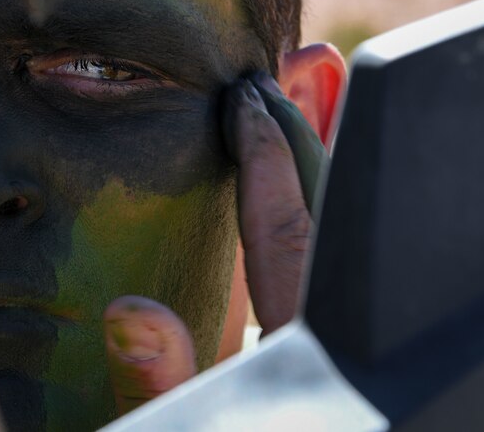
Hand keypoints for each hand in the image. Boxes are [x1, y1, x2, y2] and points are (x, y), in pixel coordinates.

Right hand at [104, 71, 328, 413]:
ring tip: (296, 118)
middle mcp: (337, 334)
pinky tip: (303, 203)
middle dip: (303, 143)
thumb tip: (135, 313)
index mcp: (300, 347)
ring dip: (319, 175)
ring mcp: (348, 342)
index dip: (264, 158)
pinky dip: (326, 219)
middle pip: (331, 221)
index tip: (245, 100)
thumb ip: (159, 381)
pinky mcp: (345, 358)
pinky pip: (344, 268)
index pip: (284, 233)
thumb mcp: (181, 426)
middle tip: (277, 85)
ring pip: (344, 241)